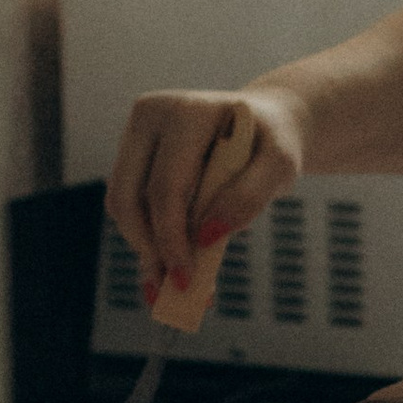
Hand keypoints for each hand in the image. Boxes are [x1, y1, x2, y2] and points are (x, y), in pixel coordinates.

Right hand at [107, 83, 303, 296]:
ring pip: (121, 204)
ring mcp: (137, 134)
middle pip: (129, 196)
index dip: (172, 237)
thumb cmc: (274, 143)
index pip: (166, 186)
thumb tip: (206, 238)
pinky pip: (129, 205)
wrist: (265, 125)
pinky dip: (148, 239)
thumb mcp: (281, 167)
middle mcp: (152, 115)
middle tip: (173, 290)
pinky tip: (171, 265)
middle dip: (150, 248)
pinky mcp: (134, 155)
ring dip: (144, 249)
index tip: (186, 280)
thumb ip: (249, 198)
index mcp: (187, 112)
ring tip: (172, 288)